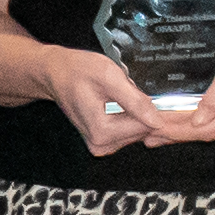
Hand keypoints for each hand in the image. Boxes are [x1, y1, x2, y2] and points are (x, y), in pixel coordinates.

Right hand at [32, 46, 175, 157]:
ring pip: (137, 130)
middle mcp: (100, 143)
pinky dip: (129, 115)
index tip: (143, 91)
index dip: (150, 106)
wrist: (56, 73)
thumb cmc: (77, 70)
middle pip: (142, 130)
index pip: (146, 126)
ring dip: (134, 111)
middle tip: (126, 89)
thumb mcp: (109, 76)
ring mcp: (100, 144)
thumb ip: (134, 100)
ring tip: (118, 95)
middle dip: (140, 109)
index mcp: (101, 131)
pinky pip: (128, 130)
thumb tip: (157, 120)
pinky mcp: (102, 140)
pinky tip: (116, 103)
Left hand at [143, 20, 214, 145]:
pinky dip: (208, 124)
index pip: (207, 129)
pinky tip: (188, 123)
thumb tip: (197, 120)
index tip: (153, 131)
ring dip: (191, 131)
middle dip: (179, 134)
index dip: (178, 131)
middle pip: (212, 134)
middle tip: (148, 136)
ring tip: (161, 130)